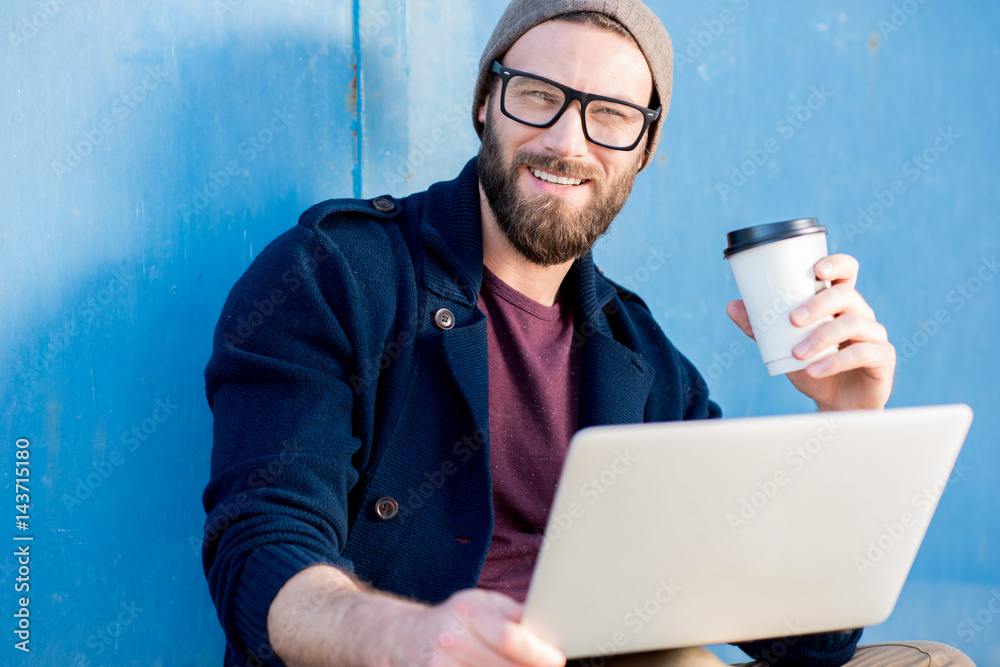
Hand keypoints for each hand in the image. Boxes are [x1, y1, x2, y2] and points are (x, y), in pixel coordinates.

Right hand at [391, 589, 565, 666]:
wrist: (401, 638)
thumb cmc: (451, 620)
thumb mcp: (480, 604)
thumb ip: (512, 614)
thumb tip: (547, 626)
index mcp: (467, 612)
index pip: (508, 637)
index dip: (537, 653)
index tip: (556, 659)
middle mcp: (450, 639)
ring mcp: (438, 666)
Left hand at [726, 253, 895, 411]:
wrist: (836, 406)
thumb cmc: (813, 369)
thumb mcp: (784, 348)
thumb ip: (762, 328)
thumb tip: (732, 306)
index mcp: (840, 305)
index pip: (847, 272)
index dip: (837, 264)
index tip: (816, 269)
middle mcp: (861, 314)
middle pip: (847, 295)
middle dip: (818, 304)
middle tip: (792, 319)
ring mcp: (875, 335)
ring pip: (854, 324)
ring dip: (821, 337)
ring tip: (796, 353)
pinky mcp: (883, 359)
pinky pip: (863, 353)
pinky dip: (834, 362)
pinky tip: (814, 370)